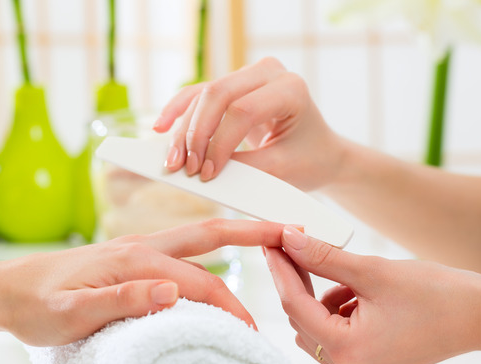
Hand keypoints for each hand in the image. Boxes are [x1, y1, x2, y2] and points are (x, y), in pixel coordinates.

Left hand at [0, 219, 284, 345]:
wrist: (4, 290)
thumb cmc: (35, 305)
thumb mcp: (70, 312)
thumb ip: (119, 300)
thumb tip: (170, 291)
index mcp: (133, 259)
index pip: (197, 283)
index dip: (229, 307)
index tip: (252, 332)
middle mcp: (141, 246)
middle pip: (208, 235)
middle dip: (252, 233)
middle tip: (290, 232)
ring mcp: (137, 249)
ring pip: (197, 238)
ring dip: (235, 237)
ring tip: (268, 238)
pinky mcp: (131, 257)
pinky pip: (181, 250)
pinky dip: (210, 251)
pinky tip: (218, 260)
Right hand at [153, 57, 346, 190]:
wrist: (320, 151)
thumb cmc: (308, 160)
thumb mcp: (283, 170)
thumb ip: (245, 169)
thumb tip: (203, 172)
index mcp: (291, 89)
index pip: (243, 110)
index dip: (219, 142)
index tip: (207, 174)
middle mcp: (269, 72)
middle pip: (217, 95)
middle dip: (195, 134)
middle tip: (184, 167)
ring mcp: (249, 75)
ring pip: (203, 96)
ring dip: (183, 129)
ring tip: (171, 160)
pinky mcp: (233, 85)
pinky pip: (198, 95)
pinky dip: (178, 112)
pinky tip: (160, 128)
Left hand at [264, 225, 480, 363]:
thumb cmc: (437, 294)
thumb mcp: (372, 271)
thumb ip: (323, 258)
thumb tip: (289, 240)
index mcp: (348, 352)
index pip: (295, 305)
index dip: (281, 269)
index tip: (271, 241)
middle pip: (303, 320)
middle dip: (302, 283)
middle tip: (301, 247)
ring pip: (318, 330)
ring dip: (323, 300)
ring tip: (351, 279)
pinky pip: (338, 339)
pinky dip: (340, 314)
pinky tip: (361, 296)